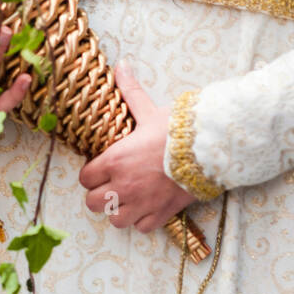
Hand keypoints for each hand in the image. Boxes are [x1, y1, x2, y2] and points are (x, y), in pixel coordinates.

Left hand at [79, 62, 192, 231]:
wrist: (207, 150)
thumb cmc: (177, 130)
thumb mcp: (149, 109)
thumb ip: (130, 90)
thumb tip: (120, 65)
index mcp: (115, 160)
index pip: (85, 177)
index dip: (91, 172)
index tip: (100, 166)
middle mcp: (123, 186)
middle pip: (93, 202)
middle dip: (99, 193)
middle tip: (110, 182)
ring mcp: (141, 204)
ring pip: (114, 220)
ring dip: (117, 210)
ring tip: (126, 197)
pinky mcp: (160, 214)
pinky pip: (140, 228)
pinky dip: (140, 220)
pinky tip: (146, 206)